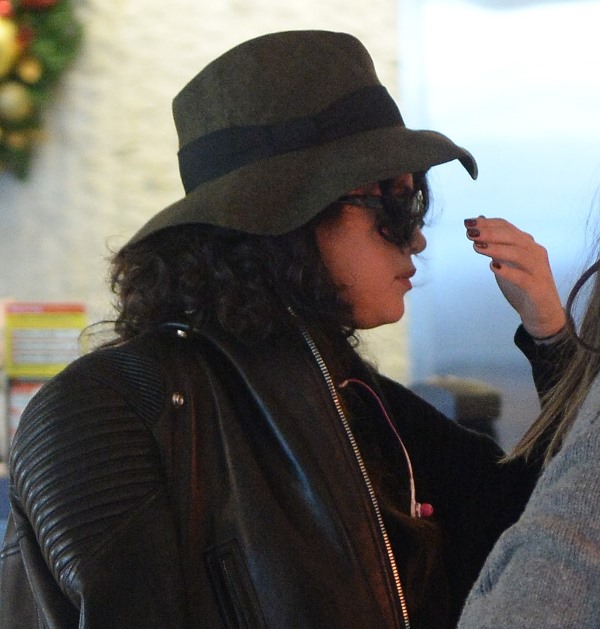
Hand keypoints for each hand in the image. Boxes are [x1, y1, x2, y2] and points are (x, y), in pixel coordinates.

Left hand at [464, 216, 565, 338]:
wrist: (542, 312)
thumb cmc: (522, 284)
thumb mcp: (505, 260)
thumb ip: (496, 242)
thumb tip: (480, 219)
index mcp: (527, 245)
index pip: (507, 228)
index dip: (488, 224)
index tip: (468, 223)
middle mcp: (535, 253)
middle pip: (513, 237)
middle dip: (490, 233)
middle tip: (471, 233)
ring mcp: (538, 270)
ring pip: (518, 254)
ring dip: (496, 249)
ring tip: (477, 246)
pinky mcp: (537, 288)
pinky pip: (522, 278)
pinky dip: (508, 272)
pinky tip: (493, 267)